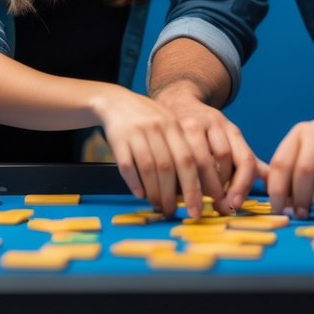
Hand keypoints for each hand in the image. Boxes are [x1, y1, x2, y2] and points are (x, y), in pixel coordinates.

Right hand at [91, 87, 205, 217]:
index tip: (197, 208)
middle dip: (173, 194)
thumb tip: (196, 185)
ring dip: (155, 192)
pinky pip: (127, 165)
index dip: (194, 186)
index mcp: (174, 126)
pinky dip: (134, 183)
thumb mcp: (168, 125)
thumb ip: (181, 148)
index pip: (189, 160)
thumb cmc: (147, 119)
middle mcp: (157, 128)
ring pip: (148, 168)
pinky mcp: (118, 139)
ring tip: (159, 206)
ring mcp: (136, 133)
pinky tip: (140, 194)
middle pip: (168, 167)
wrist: (116, 101)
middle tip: (176, 212)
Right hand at [153, 82, 261, 214]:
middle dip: (221, 188)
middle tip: (217, 207)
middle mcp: (215, 123)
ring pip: (200, 159)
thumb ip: (245, 161)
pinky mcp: (172, 126)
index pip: (245, 159)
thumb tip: (270, 181)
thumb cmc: (205, 131)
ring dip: (201, 185)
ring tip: (198, 201)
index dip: (242, 185)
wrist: (176, 101)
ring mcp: (192, 123)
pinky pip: (178, 157)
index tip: (235, 205)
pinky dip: (181, 178)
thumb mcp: (227, 141)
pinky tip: (179, 190)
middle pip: (224, 158)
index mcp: (231, 130)